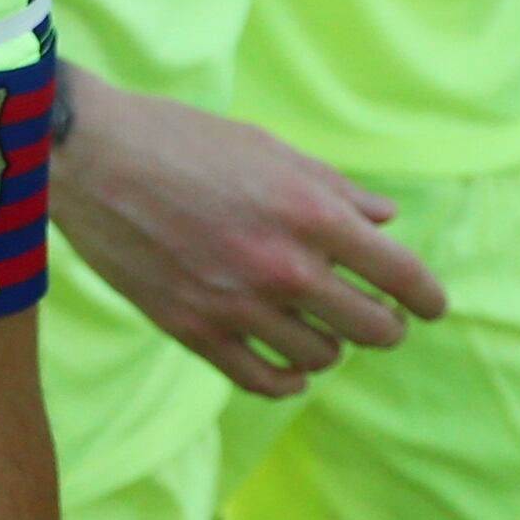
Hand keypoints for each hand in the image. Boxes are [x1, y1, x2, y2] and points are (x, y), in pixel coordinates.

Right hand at [51, 75, 443, 395]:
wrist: (88, 157)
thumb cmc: (180, 139)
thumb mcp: (268, 148)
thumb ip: (334, 188)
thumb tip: (384, 221)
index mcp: (310, 212)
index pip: (401, 274)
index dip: (428, 297)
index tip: (430, 306)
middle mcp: (284, 266)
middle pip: (373, 328)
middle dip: (386, 325)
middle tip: (379, 319)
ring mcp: (239, 304)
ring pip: (322, 357)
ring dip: (331, 345)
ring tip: (319, 329)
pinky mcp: (195, 330)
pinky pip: (264, 380)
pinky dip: (288, 379)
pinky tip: (290, 366)